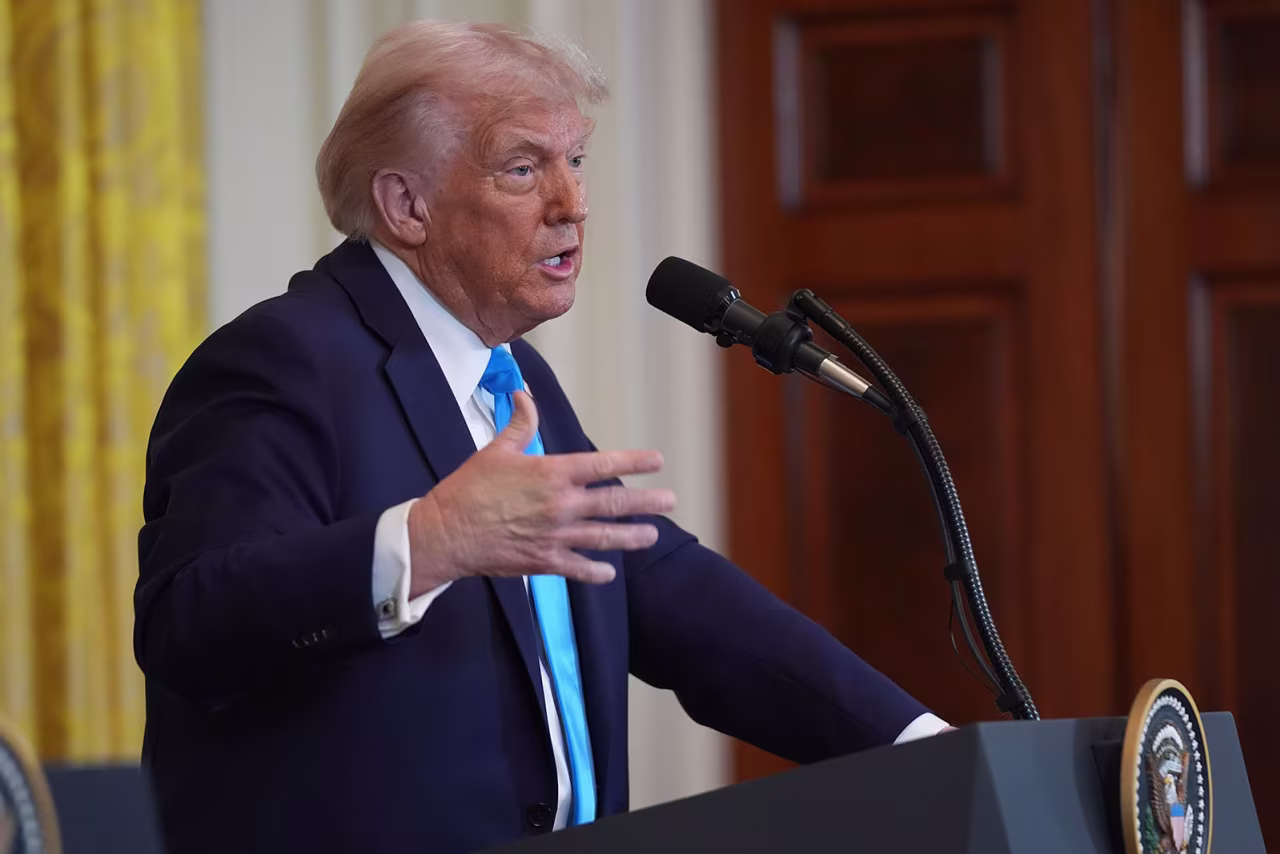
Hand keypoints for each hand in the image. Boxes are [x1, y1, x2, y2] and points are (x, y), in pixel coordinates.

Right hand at [407, 391, 675, 592]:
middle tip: (670, 501)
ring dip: (632, 536)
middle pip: (614, 502)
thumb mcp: (495, 450)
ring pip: (604, 537)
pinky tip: (609, 572)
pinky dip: (596, 571)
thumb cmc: (468, 489)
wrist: (445, 533)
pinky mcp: (544, 562)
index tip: (657, 460)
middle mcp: (560, 505)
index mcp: (551, 473)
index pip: (603, 464)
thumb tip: (524, 394)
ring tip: (652, 535)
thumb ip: (519, 424)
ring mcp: (555, 536)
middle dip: (646, 501)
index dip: (634, 461)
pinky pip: (578, 568)